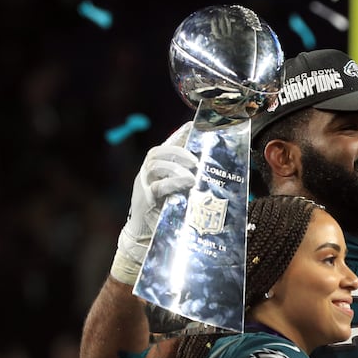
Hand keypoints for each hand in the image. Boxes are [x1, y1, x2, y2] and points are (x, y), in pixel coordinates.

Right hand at [110, 121, 197, 283]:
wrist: (144, 233)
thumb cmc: (165, 210)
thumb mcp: (179, 191)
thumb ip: (190, 179)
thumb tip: (213, 171)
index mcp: (157, 167)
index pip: (168, 145)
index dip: (180, 134)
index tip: (194, 125)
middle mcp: (148, 171)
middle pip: (159, 151)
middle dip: (180, 152)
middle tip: (196, 160)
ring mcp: (143, 183)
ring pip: (157, 166)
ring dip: (177, 168)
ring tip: (192, 175)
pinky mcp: (145, 197)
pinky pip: (158, 185)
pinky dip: (173, 182)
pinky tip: (186, 184)